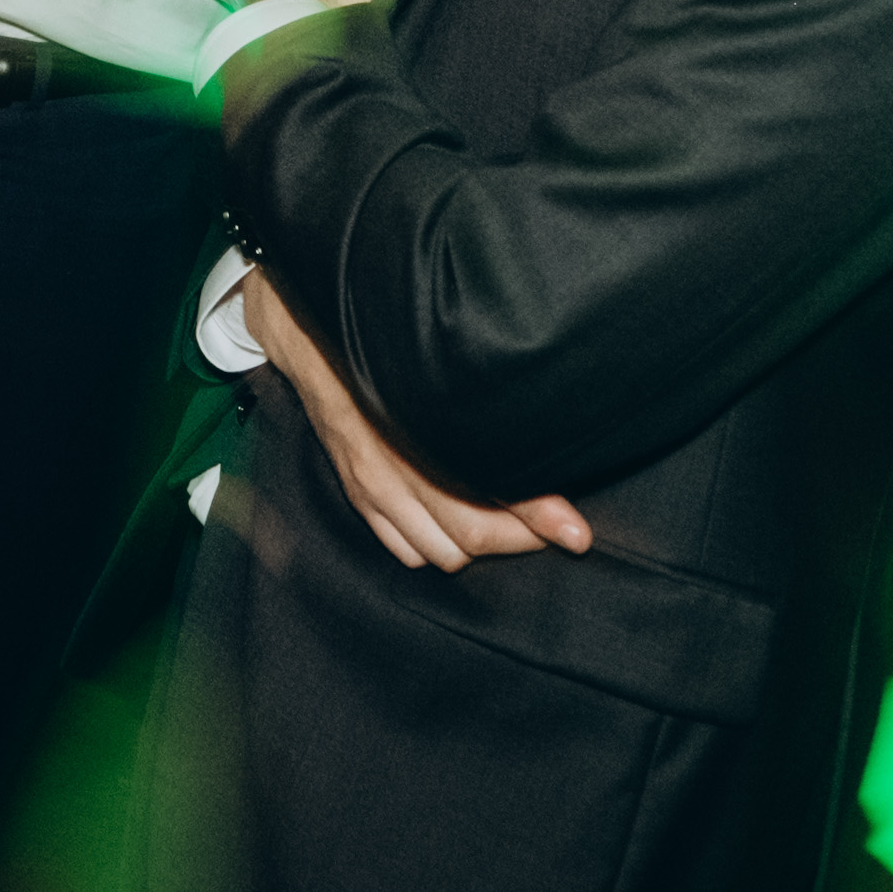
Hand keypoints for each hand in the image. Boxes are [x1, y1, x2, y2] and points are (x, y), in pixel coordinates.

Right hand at [240, 267, 584, 573]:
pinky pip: (403, 550)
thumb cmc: (386, 347)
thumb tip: (545, 431)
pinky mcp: (359, 496)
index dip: (539, 519)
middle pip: (470, 536)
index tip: (577, 532)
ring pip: (439, 552)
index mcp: (423, 435)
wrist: (315, 339)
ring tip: (511, 528)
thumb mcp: (436, 364)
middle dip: (520, 539)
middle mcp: (395, 471)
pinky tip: (456, 531)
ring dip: (477, 547)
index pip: (488, 499)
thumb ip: (486, 403)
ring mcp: (374, 489)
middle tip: (557, 529)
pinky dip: (435, 550)